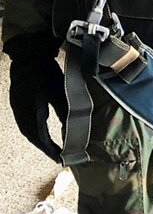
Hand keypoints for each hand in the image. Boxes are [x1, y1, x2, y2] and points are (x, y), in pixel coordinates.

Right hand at [5, 34, 66, 161]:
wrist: (28, 55)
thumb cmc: (45, 72)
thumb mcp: (59, 92)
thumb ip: (66, 111)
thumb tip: (74, 127)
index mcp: (32, 113)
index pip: (41, 138)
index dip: (51, 150)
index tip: (61, 158)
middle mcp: (22, 114)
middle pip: (33, 137)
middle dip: (45, 147)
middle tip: (57, 154)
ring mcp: (17, 108)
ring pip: (27, 130)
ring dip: (38, 139)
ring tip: (50, 146)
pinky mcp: (17, 102)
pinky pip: (24, 122)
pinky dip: (33, 130)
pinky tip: (40, 129)